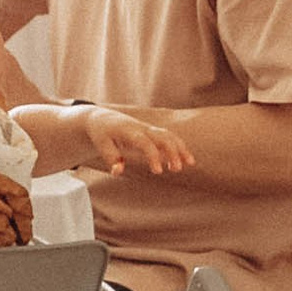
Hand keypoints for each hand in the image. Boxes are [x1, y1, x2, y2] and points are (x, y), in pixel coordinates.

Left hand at [72, 107, 195, 176]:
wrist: (102, 118)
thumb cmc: (102, 134)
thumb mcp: (101, 146)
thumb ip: (111, 159)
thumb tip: (119, 171)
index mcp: (129, 132)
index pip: (145, 143)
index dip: (153, 156)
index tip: (158, 172)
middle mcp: (142, 128)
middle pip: (163, 136)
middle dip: (173, 151)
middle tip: (177, 169)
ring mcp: (149, 128)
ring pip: (169, 135)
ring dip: (180, 148)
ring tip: (190, 164)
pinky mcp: (152, 131)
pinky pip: (169, 136)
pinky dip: (179, 146)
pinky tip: (187, 159)